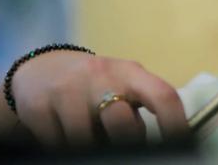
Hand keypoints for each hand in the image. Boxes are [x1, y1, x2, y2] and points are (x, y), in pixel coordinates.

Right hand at [9, 50, 186, 147]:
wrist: (42, 70)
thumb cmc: (95, 87)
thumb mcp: (122, 87)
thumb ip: (139, 111)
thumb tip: (163, 145)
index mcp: (131, 73)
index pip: (163, 96)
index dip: (175, 124)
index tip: (179, 146)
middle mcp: (102, 75)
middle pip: (122, 123)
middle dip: (124, 142)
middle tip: (118, 146)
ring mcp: (69, 89)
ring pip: (84, 140)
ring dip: (88, 146)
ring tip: (88, 137)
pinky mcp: (38, 105)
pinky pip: (55, 143)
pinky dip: (61, 146)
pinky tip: (62, 133)